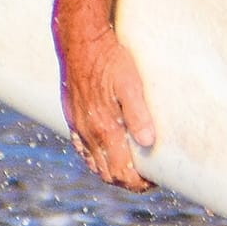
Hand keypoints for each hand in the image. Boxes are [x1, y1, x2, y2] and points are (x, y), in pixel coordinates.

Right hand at [57, 24, 156, 192]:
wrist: (80, 41)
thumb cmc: (109, 60)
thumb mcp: (129, 83)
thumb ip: (138, 114)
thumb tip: (148, 142)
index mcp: (104, 129)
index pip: (121, 172)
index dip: (138, 183)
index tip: (155, 180)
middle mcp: (89, 133)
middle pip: (108, 174)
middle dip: (128, 182)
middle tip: (147, 179)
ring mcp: (78, 126)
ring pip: (94, 164)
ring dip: (112, 173)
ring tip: (130, 170)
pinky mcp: (72, 117)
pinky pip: (82, 149)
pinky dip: (94, 161)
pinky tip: (104, 157)